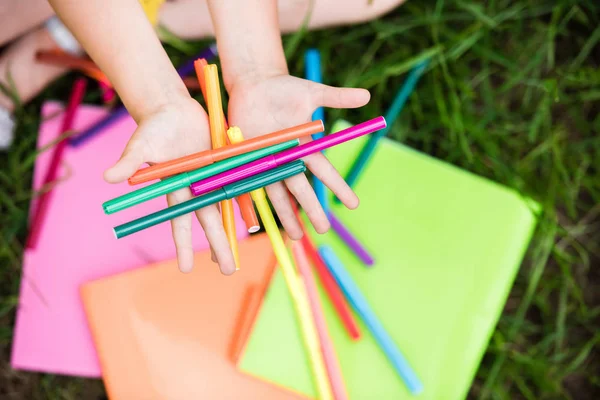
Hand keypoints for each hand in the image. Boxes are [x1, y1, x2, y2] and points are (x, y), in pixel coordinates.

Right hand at [104, 95, 236, 274]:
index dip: (184, 246)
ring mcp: (210, 176)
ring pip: (224, 206)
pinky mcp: (222, 162)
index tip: (187, 269)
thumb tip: (108, 178)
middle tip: (227, 271)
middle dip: (218, 246)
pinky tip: (253, 216)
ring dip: (233, 228)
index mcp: (175, 188)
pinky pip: (237, 183)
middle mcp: (194, 187)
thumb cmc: (152, 126)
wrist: (171, 108)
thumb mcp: (140, 144)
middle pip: (209, 221)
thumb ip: (128, 162)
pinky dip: (245, 198)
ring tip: (241, 250)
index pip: (180, 222)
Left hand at [227, 74, 369, 238]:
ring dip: (286, 214)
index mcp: (304, 146)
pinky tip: (256, 221)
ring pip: (277, 192)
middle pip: (301, 188)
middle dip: (312, 209)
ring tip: (295, 236)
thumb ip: (338, 97)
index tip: (354, 204)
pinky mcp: (246, 158)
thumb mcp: (312, 92)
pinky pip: (248, 181)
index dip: (338, 187)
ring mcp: (266, 161)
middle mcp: (286, 158)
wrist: (254, 84)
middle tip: (323, 229)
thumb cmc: (284, 89)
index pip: (324, 171)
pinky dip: (250, 199)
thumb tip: (368, 96)